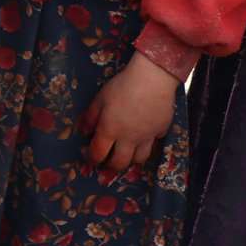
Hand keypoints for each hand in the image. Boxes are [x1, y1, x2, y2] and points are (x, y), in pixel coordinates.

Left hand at [80, 52, 178, 171]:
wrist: (152, 80)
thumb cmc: (122, 87)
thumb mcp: (100, 99)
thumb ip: (90, 117)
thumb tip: (83, 132)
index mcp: (110, 131)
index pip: (98, 154)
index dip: (91, 158)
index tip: (88, 155)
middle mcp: (129, 139)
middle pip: (120, 163)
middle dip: (110, 166)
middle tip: (106, 161)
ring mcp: (147, 137)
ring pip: (139, 159)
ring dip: (130, 160)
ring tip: (125, 153)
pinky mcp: (162, 130)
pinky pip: (155, 143)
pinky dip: (148, 143)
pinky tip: (145, 135)